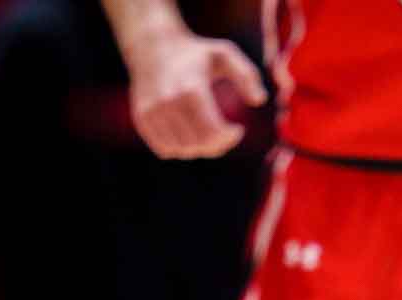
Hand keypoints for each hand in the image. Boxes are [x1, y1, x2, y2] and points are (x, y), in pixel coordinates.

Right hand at [126, 29, 265, 158]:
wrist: (153, 46)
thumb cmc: (196, 53)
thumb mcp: (225, 54)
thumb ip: (246, 75)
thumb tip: (259, 100)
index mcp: (191, 88)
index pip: (213, 132)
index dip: (229, 138)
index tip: (237, 130)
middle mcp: (169, 101)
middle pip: (199, 145)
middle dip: (217, 145)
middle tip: (224, 136)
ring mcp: (152, 111)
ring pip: (182, 151)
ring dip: (198, 148)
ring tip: (207, 134)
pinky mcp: (142, 118)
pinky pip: (165, 150)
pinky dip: (179, 148)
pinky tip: (188, 134)